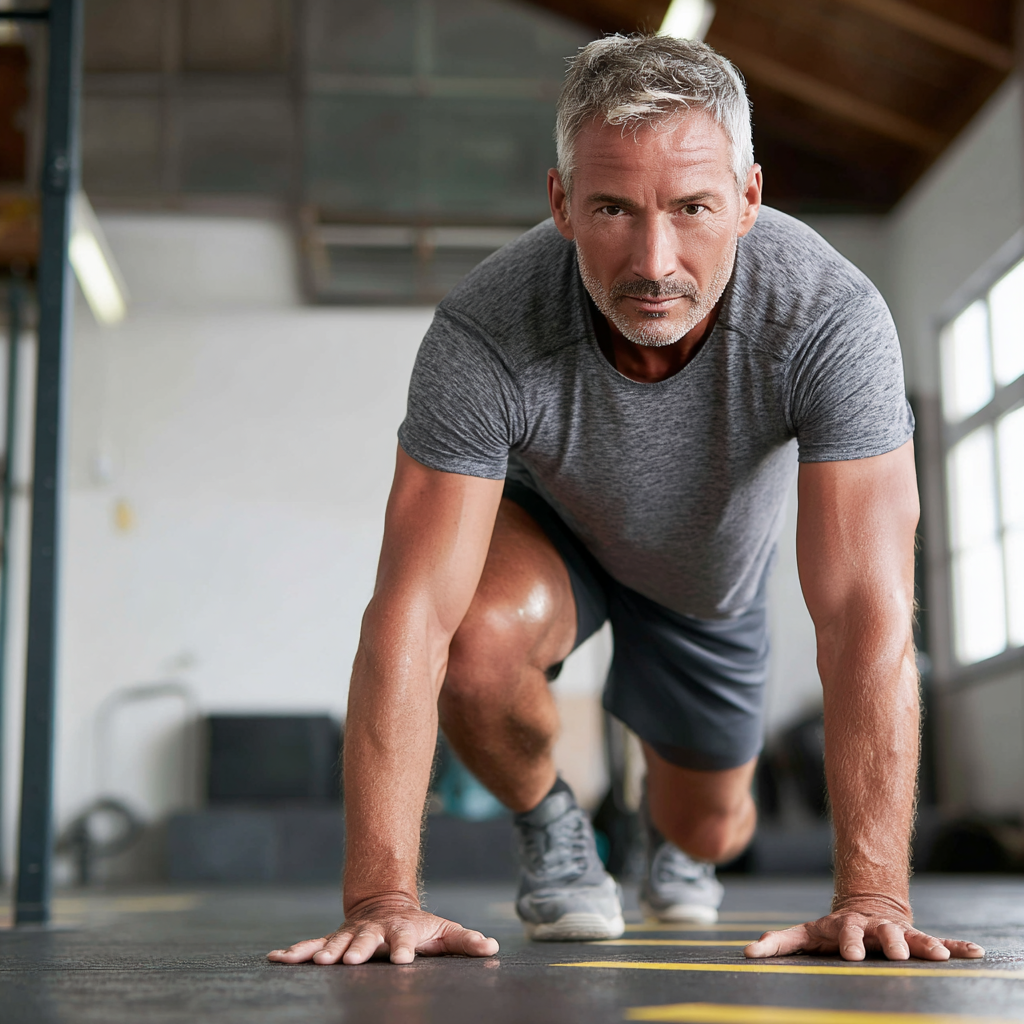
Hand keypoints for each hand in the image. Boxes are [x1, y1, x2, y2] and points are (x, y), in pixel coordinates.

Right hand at [266, 894, 499, 965]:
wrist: (385, 905)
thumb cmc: (419, 927)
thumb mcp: (443, 932)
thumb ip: (465, 941)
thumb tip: (492, 947)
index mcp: (400, 931)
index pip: (404, 941)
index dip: (404, 949)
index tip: (403, 960)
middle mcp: (372, 933)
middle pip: (366, 941)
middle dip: (358, 950)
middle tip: (352, 961)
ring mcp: (350, 936)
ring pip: (335, 943)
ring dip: (324, 952)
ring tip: (313, 961)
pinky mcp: (332, 941)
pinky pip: (309, 946)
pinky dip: (293, 952)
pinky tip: (276, 959)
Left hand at [744, 904, 984, 961]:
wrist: (865, 907)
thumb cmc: (832, 929)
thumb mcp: (806, 933)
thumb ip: (779, 942)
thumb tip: (749, 951)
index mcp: (849, 927)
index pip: (846, 933)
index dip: (849, 942)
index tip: (852, 955)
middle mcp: (876, 928)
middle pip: (884, 933)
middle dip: (890, 943)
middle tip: (897, 955)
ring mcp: (899, 932)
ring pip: (913, 937)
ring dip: (925, 945)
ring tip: (938, 955)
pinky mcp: (919, 938)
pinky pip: (942, 942)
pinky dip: (957, 948)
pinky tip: (976, 954)